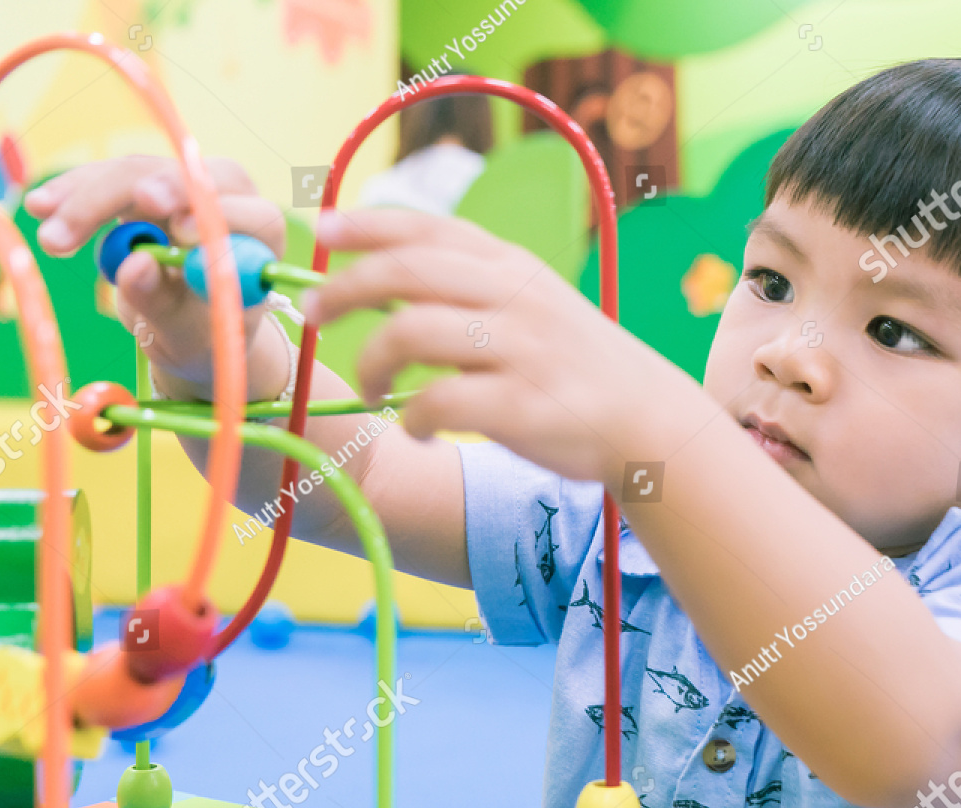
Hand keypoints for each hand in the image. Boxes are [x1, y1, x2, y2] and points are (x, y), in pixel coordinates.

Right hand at [23, 156, 286, 398]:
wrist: (189, 330)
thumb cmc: (202, 337)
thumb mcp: (187, 335)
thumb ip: (165, 304)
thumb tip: (134, 267)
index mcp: (262, 236)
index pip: (249, 213)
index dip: (215, 216)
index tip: (180, 230)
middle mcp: (231, 196)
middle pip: (182, 179)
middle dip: (125, 200)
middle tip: (80, 224)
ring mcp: (187, 184)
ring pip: (135, 173)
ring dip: (85, 200)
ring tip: (48, 235)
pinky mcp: (149, 181)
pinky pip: (108, 178)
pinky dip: (74, 194)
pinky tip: (41, 206)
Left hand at [303, 208, 696, 487]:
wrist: (647, 421)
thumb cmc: (573, 365)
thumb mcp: (531, 302)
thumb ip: (471, 283)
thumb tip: (383, 271)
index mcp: (511, 268)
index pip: (428, 230)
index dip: (368, 224)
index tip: (324, 228)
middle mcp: (513, 298)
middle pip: (406, 273)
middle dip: (346, 288)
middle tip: (313, 313)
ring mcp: (519, 351)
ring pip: (412, 333)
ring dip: (372, 362)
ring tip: (370, 388)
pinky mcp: (521, 407)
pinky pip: (439, 403)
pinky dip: (413, 419)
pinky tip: (417, 429)